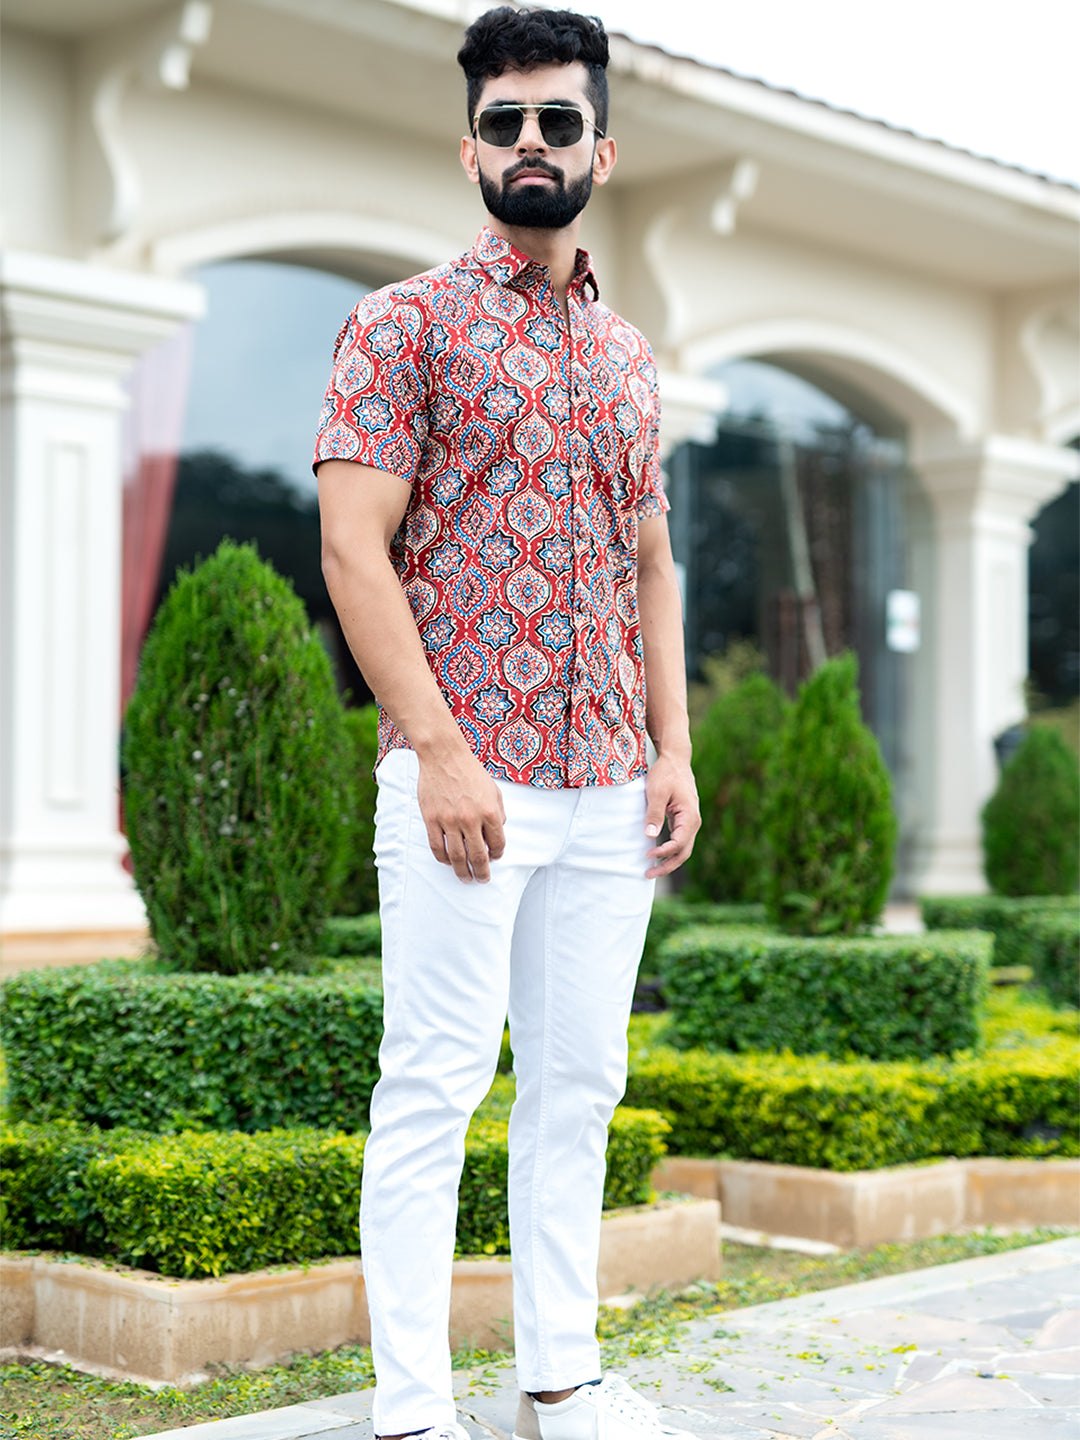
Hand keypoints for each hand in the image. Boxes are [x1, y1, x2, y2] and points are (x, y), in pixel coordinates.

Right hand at [416, 750, 506, 882]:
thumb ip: (498, 812)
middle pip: (478, 856)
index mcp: (489, 812)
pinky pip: (437, 847)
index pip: (497, 843)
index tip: (495, 858)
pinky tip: (448, 862)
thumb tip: (498, 830)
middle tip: (482, 880)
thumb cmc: (470, 771)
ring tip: (466, 879)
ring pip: (457, 857)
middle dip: (482, 872)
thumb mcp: (493, 790)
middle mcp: (470, 819)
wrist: (444, 756)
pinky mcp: (432, 819)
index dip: (498, 854)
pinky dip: (443, 859)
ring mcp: (449, 820)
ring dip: (462, 872)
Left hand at [644, 753, 699, 878]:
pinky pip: (678, 841)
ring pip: (682, 849)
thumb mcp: (657, 792)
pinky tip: (656, 854)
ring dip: (668, 861)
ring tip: (651, 870)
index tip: (646, 855)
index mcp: (689, 816)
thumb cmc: (666, 773)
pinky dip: (669, 851)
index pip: (678, 843)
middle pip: (683, 853)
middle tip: (648, 874)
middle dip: (667, 866)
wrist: (675, 759)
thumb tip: (650, 836)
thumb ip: (654, 814)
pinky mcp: (683, 820)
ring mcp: (689, 822)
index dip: (663, 853)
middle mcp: (693, 822)